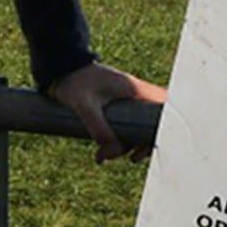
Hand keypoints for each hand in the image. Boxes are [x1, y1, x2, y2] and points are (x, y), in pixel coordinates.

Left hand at [49, 62, 167, 162]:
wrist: (61, 69)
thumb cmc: (75, 82)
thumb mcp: (85, 106)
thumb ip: (98, 128)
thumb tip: (111, 153)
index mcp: (135, 90)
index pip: (164, 107)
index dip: (166, 126)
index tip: (152, 144)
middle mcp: (135, 95)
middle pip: (152, 123)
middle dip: (142, 143)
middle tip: (131, 158)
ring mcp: (126, 100)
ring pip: (137, 127)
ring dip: (126, 145)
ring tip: (104, 156)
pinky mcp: (116, 106)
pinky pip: (125, 126)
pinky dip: (117, 140)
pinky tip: (102, 152)